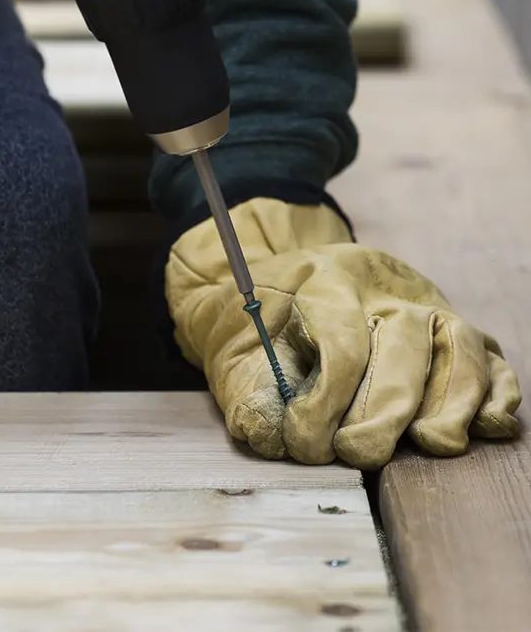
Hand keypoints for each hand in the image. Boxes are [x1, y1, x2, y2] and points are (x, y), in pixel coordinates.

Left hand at [165, 197, 520, 469]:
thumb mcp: (236, 339)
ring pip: (456, 343)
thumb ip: (247, 386)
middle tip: (358, 454)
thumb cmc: (260, 316)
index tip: (305, 444)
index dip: (327, 402)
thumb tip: (275, 440)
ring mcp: (425, 302)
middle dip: (385, 409)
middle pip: (404, 343)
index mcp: (327, 280)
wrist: (291, 279)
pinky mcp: (447, 325)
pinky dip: (495, 388)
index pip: (342, 342)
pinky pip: (486, 352)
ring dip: (452, 400)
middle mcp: (384, 287)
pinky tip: (486, 424)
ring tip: (432, 444)